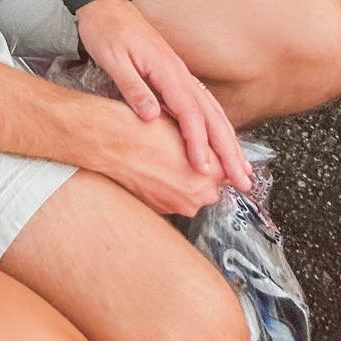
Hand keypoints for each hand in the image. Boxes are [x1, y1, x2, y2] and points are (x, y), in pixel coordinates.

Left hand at [75, 0, 251, 191]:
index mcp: (167, 71)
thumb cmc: (105, 30)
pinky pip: (203, 105)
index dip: (199, 144)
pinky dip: (217, 126)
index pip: (189, 115)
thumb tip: (152, 118)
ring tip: (242, 169)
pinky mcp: (175, 75)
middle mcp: (180, 73)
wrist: (104, 4)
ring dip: (229, 142)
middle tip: (243, 181)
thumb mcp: (112, 59)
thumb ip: (133, 88)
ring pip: (213, 112)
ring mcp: (181, 74)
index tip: (204, 169)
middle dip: (229, 151)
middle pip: (212, 117)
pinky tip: (222, 141)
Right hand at [87, 104, 227, 217]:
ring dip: (182, 181)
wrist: (111, 142)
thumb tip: (215, 153)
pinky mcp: (160, 210)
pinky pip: (169, 198)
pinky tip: (154, 169)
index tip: (220, 160)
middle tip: (184, 155)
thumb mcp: (185, 130)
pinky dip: (165, 187)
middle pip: (209, 186)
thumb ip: (208, 146)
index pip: (228, 172)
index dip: (221, 161)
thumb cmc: (145, 129)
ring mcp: (178, 205)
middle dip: (201, 173)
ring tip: (165, 159)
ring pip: (188, 192)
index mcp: (212, 173)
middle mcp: (199, 195)